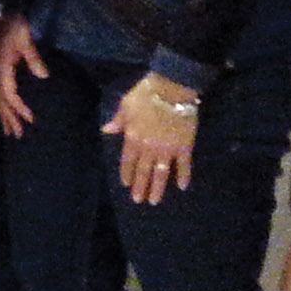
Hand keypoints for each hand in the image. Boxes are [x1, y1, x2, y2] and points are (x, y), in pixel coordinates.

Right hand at [0, 18, 47, 137]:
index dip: (21, 108)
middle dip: (10, 119)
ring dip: (2, 115)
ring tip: (9, 130)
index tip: (32, 119)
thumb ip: (33, 58)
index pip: (11, 95)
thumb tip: (44, 77)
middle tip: (18, 135)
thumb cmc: (7, 21)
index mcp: (1, 69)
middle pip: (1, 102)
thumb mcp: (23, 37)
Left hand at [103, 73, 198, 202]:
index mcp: (133, 138)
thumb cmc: (146, 94)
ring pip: (161, 173)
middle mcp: (148, 148)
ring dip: (158, 188)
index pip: (128, 161)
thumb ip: (118, 121)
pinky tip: (183, 187)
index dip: (127, 173)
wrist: (172, 89)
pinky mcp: (185, 146)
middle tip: (139, 201)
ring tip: (155, 201)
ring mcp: (167, 149)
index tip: (126, 185)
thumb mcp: (126, 105)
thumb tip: (106, 130)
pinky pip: (184, 165)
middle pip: (143, 171)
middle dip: (140, 187)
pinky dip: (184, 176)